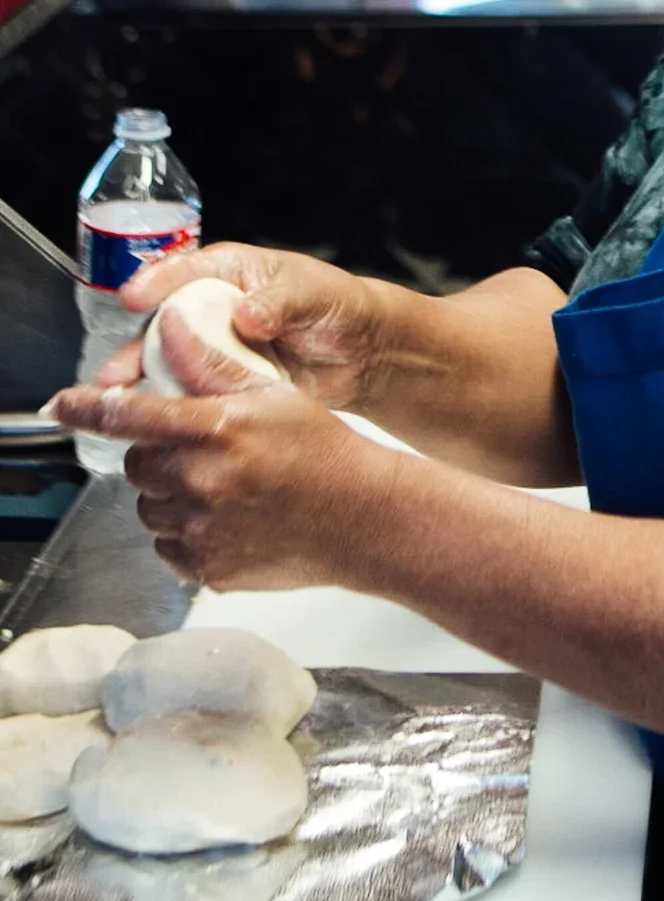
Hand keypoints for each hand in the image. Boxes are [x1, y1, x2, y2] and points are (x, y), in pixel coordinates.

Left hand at [48, 381, 398, 591]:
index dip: (89, 407)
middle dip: (156, 455)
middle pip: (138, 465)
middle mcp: (202, 481)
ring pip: (150, 508)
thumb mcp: (274, 395)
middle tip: (198, 451)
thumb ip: (212, 367)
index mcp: (217, 429)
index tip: (64, 405)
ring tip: (218, 487)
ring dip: (170, 495)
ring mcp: (203, 530)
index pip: (131, 414)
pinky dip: (185, 534)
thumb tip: (168, 331)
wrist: (362, 520)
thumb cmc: (324, 451)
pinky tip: (225, 519)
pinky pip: (168, 549)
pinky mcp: (208, 569)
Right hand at [96, 244, 385, 409]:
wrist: (362, 351)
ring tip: (120, 403)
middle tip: (114, 375)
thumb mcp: (311, 294)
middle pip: (163, 323)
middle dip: (135, 348)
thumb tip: (248, 315)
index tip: (134, 299)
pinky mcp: (223, 380)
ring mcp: (216, 346)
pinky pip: (192, 390)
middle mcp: (214, 307)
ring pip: (169, 361)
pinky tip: (154, 421)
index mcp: (230, 272)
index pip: (183, 270)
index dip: (155, 283)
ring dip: (143, 381)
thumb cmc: (337, 305)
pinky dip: (173, 404)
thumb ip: (278, 302)